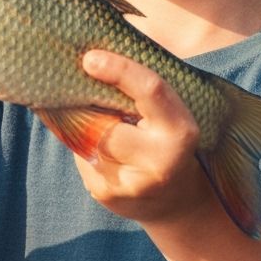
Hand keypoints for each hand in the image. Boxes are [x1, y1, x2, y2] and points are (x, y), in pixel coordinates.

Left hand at [76, 49, 215, 226]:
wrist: (174, 201)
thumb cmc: (167, 141)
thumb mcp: (170, 115)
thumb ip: (141, 91)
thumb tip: (91, 62)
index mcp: (180, 131)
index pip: (150, 90)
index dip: (120, 70)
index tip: (90, 59)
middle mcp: (159, 160)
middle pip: (105, 121)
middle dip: (90, 107)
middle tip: (85, 92)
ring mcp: (131, 183)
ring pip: (87, 138)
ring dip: (84, 126)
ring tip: (97, 123)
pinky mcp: (107, 195)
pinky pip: (81, 157)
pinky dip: (82, 146)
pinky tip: (99, 150)